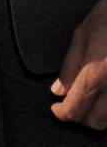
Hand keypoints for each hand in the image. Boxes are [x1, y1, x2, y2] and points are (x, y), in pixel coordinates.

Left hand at [53, 0, 106, 125]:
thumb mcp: (81, 35)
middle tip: (74, 101)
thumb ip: (69, 66)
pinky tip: (106, 90)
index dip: (62, 113)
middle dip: (82, 115)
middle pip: (96, 121)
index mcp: (95, 76)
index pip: (74, 110)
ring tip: (92, 96)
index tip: (57, 108)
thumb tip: (58, 89)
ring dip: (101, 113)